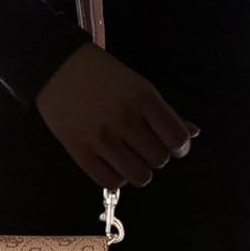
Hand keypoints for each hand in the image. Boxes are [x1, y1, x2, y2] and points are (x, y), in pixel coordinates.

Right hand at [35, 40, 200, 190]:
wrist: (56, 68)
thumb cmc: (102, 76)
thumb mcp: (139, 86)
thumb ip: (166, 112)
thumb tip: (193, 133)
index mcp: (143, 98)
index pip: (177, 139)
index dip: (180, 147)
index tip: (173, 145)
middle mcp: (124, 119)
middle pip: (159, 160)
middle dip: (156, 155)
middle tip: (144, 145)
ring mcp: (101, 138)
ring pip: (139, 176)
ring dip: (139, 169)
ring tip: (129, 156)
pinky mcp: (80, 152)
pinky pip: (111, 182)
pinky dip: (117, 176)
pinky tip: (113, 162)